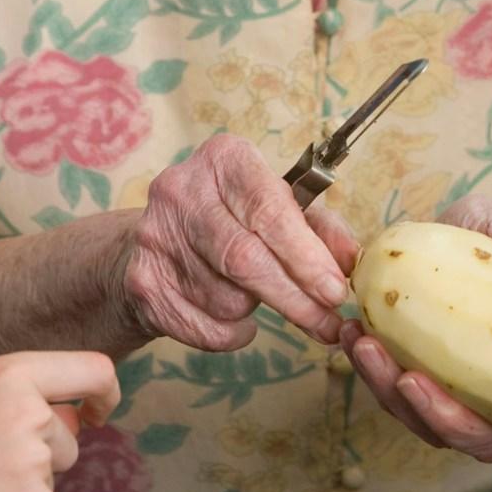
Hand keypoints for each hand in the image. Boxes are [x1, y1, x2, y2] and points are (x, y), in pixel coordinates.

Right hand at [0, 350, 119, 491]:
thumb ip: (20, 402)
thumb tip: (73, 419)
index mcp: (11, 373)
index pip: (92, 370)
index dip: (104, 394)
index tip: (97, 414)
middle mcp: (31, 409)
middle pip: (66, 441)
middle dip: (38, 461)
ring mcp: (35, 459)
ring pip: (51, 483)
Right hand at [122, 134, 358, 350]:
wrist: (156, 241)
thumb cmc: (233, 219)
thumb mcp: (279, 207)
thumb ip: (320, 228)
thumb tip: (350, 261)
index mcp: (224, 157)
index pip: (269, 209)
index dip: (305, 256)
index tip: (336, 290)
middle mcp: (182, 189)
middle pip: (246, 258)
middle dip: (294, 297)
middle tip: (327, 324)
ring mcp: (155, 236)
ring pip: (227, 297)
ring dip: (256, 310)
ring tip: (258, 295)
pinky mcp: (141, 281)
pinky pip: (203, 327)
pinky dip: (231, 334)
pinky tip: (235, 318)